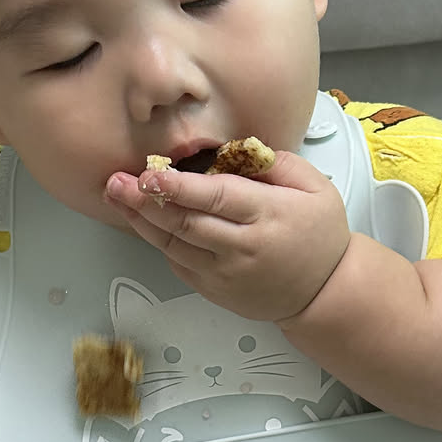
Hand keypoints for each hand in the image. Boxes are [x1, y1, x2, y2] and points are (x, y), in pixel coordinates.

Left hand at [104, 151, 349, 319]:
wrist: (323, 292)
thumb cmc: (319, 236)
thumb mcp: (317, 189)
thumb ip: (279, 164)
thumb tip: (241, 149)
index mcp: (269, 215)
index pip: (218, 198)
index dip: (180, 187)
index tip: (152, 174)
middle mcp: (243, 247)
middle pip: (187, 223)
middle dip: (147, 202)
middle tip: (117, 183)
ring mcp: (225, 273)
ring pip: (175, 245)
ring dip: (142, 221)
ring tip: (118, 197)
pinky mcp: (214, 289)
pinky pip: (179, 263)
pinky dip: (158, 241)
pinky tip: (141, 221)